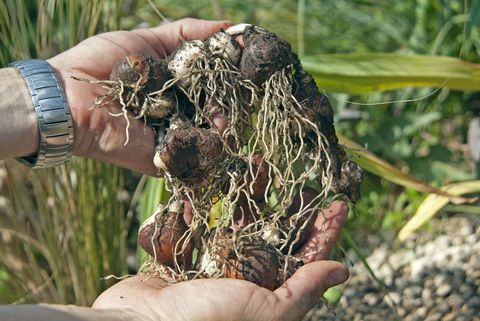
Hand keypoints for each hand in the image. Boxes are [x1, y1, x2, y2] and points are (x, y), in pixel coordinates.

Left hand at [48, 18, 229, 174]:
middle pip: (217, 108)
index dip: (232, 73)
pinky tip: (222, 131)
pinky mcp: (165, 157)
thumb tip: (227, 26)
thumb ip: (184, 33)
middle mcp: (178, 110)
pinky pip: (196, 155)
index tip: (253, 62)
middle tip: (247, 89)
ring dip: (225, 122)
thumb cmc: (100, 64)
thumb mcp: (144, 39)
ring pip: (212, 132)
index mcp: (174, 85)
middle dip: (233, 99)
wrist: (69, 97)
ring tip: (227, 113)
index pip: (212, 82)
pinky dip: (212, 146)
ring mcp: (173, 135)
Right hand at [93, 202, 348, 320]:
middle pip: (272, 234)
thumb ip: (302, 290)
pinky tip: (204, 189)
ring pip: (234, 224)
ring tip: (253, 164)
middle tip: (296, 177)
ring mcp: (209, 269)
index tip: (340, 204)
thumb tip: (343, 271)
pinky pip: (194, 228)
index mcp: (266, 294)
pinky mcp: (181, 261)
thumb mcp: (265, 311)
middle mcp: (241, 280)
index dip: (324, 232)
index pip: (305, 258)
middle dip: (284, 205)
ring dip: (244, 195)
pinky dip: (197, 209)